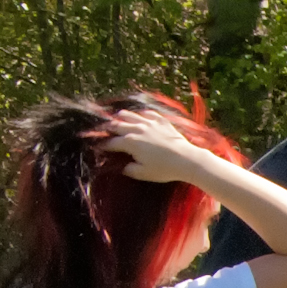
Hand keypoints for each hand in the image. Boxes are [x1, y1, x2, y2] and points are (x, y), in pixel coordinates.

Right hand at [93, 109, 214, 184]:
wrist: (187, 160)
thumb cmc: (165, 169)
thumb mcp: (143, 173)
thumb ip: (129, 169)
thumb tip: (121, 166)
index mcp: (130, 142)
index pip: (111, 142)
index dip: (103, 145)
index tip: (99, 148)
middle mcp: (137, 129)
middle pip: (116, 125)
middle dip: (108, 129)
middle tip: (104, 132)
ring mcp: (149, 123)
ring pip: (129, 115)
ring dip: (120, 118)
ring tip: (117, 120)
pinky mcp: (161, 121)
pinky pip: (146, 113)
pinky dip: (140, 115)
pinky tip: (140, 117)